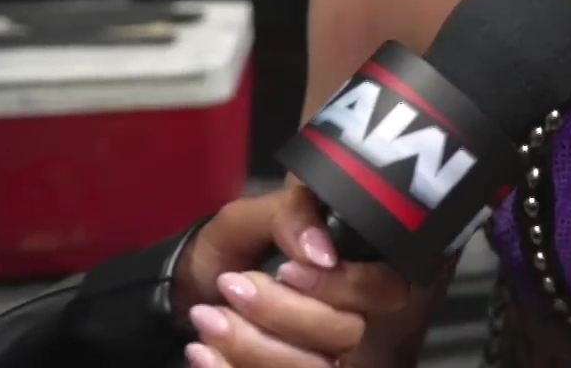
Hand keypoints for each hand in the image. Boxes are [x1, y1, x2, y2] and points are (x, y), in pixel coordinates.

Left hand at [174, 185, 413, 366]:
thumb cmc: (230, 248)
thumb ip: (291, 215)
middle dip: (283, 314)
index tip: (287, 270)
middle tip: (230, 286)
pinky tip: (201, 350)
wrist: (187, 287)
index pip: (383, 289)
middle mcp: (346, 320)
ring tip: (205, 316)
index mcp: (352, 272)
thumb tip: (321, 251)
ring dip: (251, 345)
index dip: (342, 285)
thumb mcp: (251, 217)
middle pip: (345, 334)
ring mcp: (318, 356)